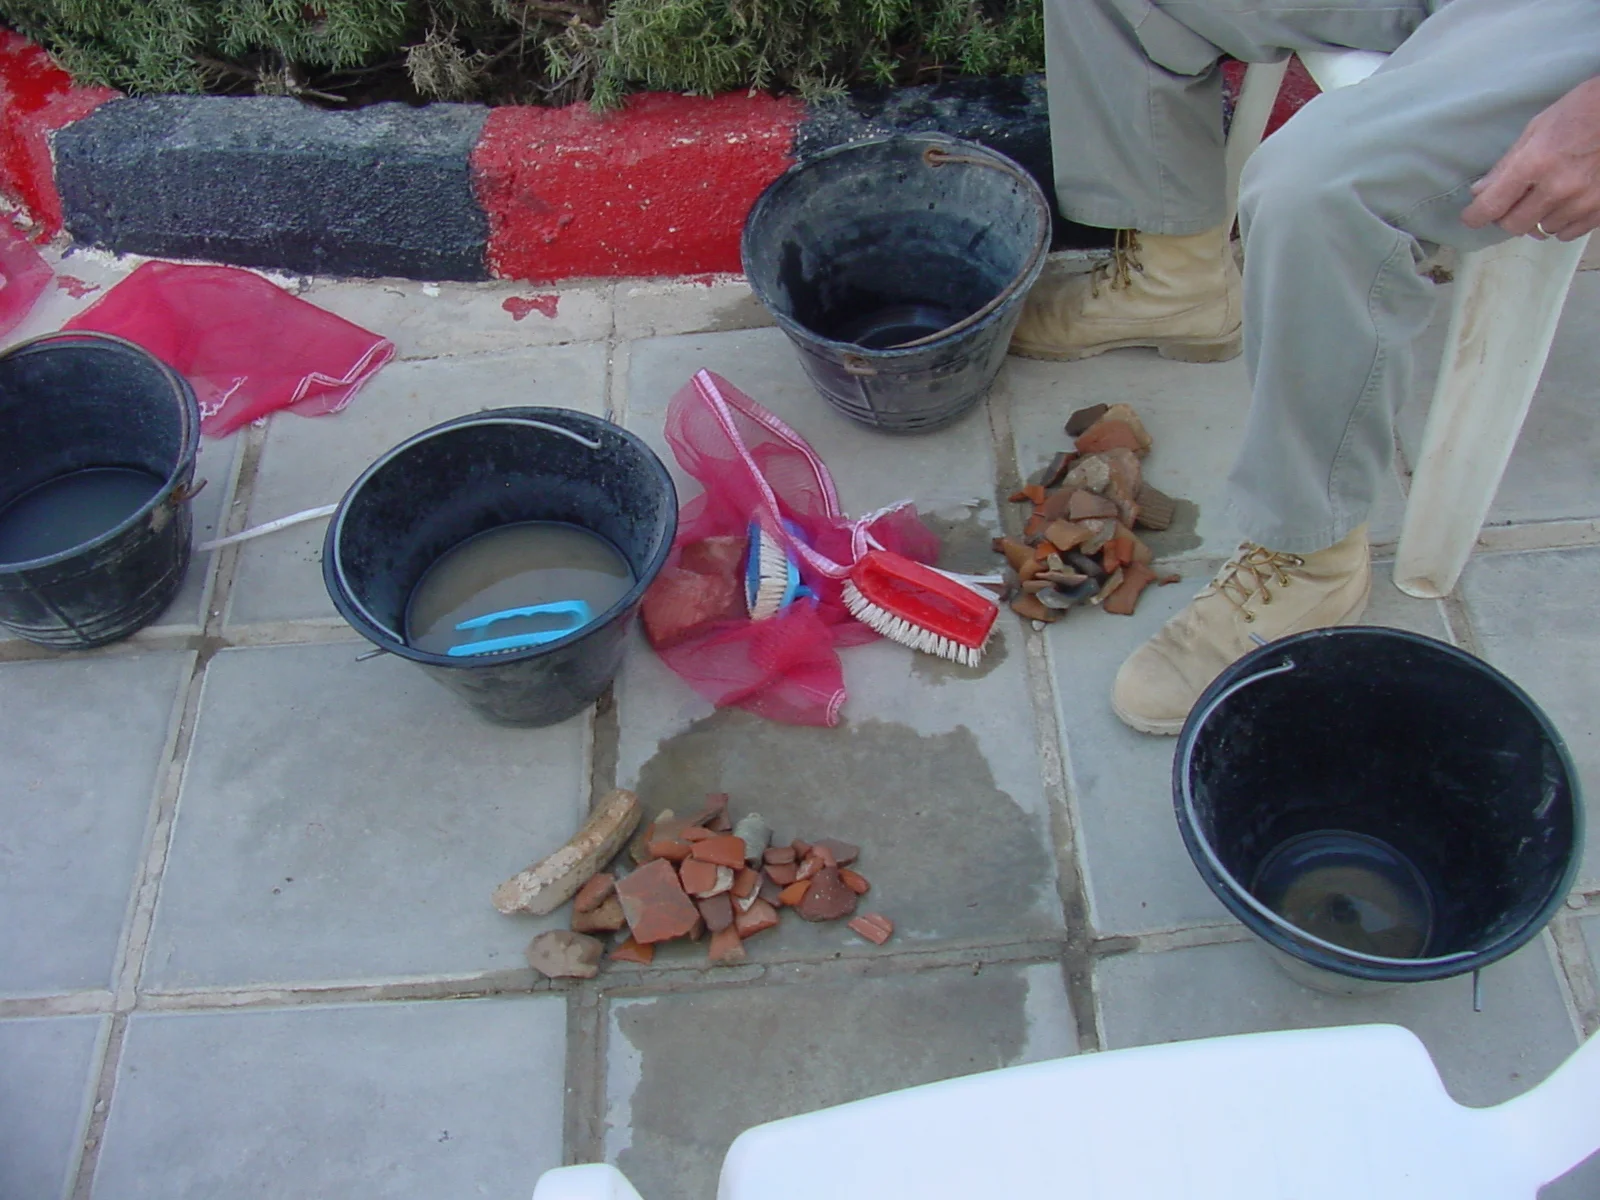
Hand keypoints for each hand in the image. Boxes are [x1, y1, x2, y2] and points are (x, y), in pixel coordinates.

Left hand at [1462, 77, 1599, 240]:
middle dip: (1506, 217)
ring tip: (1548, 195)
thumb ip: (1507, 164)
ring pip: (1542, 230)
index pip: (1491, 206)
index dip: (1475, 216)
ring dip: (1538, 217)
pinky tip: (1566, 204)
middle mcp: (1557, 187)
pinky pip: (1568, 233)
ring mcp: (1582, 201)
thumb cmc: (1581, 111)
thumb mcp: (1537, 128)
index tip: (1471, 217)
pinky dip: (1562, 222)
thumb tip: (1480, 192)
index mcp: (1535, 163)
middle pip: (1513, 225)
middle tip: (1511, 203)